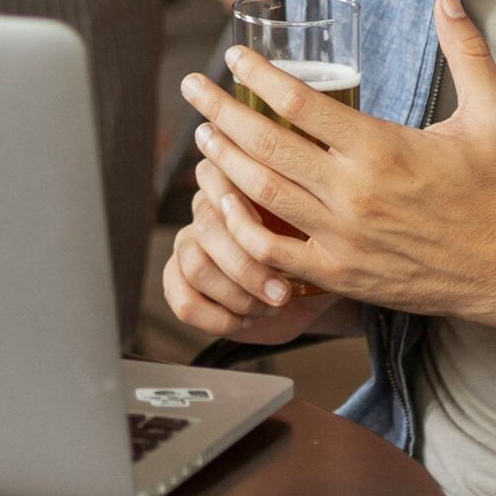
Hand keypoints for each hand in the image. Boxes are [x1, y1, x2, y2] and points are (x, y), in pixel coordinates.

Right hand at [162, 157, 337, 342]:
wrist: (307, 293)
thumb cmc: (312, 249)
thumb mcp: (315, 222)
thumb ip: (302, 200)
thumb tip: (311, 176)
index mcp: (232, 182)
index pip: (214, 179)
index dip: (241, 209)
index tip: (272, 233)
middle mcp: (204, 210)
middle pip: (209, 228)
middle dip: (249, 268)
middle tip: (282, 292)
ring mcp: (189, 246)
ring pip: (197, 266)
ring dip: (238, 294)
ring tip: (268, 306)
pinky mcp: (180, 282)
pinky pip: (184, 302)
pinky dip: (218, 318)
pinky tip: (244, 319)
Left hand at [179, 0, 495, 337]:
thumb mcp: (493, 114)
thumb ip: (466, 52)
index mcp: (381, 148)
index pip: (299, 102)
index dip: (258, 75)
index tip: (232, 56)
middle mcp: (354, 193)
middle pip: (266, 146)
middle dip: (219, 112)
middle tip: (192, 87)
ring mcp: (342, 239)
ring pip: (261, 196)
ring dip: (223, 163)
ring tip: (202, 136)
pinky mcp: (340, 277)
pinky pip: (273, 254)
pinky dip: (241, 229)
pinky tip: (224, 205)